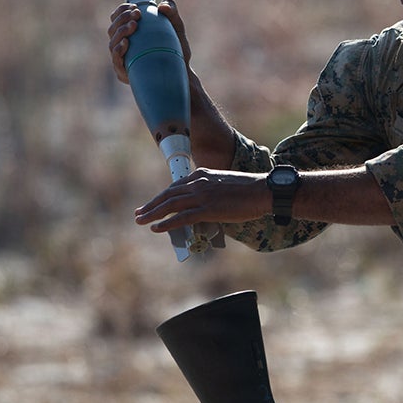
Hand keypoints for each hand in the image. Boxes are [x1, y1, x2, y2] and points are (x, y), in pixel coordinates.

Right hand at [107, 0, 191, 83]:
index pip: (116, 19)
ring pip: (112, 43)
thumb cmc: (175, 48)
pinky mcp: (125, 73)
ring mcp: (123, 59)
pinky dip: (119, 50)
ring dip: (121, 31)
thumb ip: (172, 12)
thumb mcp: (176, 27)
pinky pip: (116, 61)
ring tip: (134, 25)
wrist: (182, 71)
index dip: (121, 11)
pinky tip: (126, 43)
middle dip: (122, 18)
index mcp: (128, 33)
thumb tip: (162, 6)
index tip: (134, 7)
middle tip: (137, 14)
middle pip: (112, 29)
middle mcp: (122, 45)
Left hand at [135, 168, 270, 232]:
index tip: (154, 203)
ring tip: (141, 221)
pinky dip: (166, 223)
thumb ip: (211, 190)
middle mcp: (198, 183)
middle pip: (168, 194)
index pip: (176, 186)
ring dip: (152, 214)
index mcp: (203, 174)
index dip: (162, 196)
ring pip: (170, 205)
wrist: (262, 191)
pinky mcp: (206, 209)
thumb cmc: (249, 189)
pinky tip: (156, 228)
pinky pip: (180, 218)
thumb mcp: (225, 183)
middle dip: (152, 204)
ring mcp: (201, 196)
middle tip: (139, 213)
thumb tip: (204, 205)